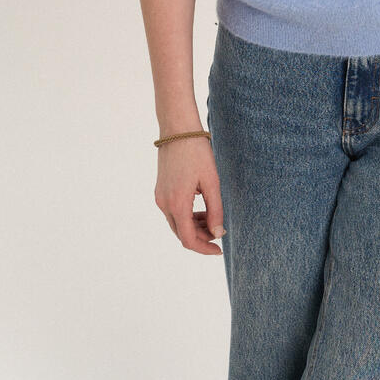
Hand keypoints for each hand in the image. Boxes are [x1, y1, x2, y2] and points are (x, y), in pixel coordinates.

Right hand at [154, 136, 225, 254]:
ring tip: (212, 219)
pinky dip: (187, 215)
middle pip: (181, 233)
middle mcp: (164, 204)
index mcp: (177, 204)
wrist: (177, 129)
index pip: (188, 239)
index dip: (204, 248)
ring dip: (194, 226)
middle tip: (219, 231)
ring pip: (177, 223)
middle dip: (201, 237)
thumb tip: (218, 233)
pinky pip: (173, 211)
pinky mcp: (160, 190)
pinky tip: (201, 208)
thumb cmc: (197, 152)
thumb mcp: (212, 182)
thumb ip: (215, 210)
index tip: (219, 249)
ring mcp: (160, 197)